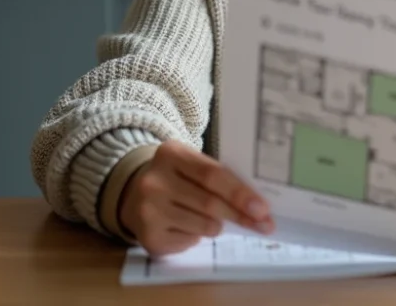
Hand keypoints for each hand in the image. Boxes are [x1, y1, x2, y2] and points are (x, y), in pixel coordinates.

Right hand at [118, 139, 274, 254]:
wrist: (132, 192)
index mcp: (171, 154)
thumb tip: (257, 203)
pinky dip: (198, 236)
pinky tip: (190, 227)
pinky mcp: (148, 237)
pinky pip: (190, 241)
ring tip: (215, 219)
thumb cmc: (177, 177)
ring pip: (203, 226)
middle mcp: (154, 182)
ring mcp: (148, 211)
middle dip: (240, 215)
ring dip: (218, 225)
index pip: (212, 174)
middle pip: (209, 203)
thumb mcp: (192, 164)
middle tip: (263, 224)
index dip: (240, 193)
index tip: (262, 207)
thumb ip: (219, 176)